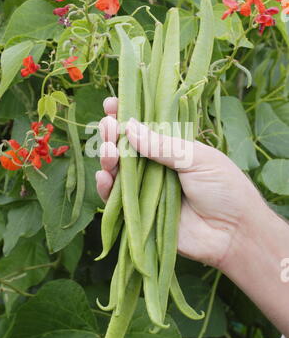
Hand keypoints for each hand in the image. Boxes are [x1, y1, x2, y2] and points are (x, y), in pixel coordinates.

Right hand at [96, 97, 269, 269]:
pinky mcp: (140, 214)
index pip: (144, 128)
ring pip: (117, 171)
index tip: (111, 104)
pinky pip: (117, 200)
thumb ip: (162, 145)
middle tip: (107, 126)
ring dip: (107, 158)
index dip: (127, 115)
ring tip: (107, 150)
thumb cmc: (224, 189)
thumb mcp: (197, 158)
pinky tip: (103, 176)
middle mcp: (156, 167)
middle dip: (112, 134)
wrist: (233, 233)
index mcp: (172, 148)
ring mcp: (146, 190)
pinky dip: (106, 188)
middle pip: (125, 148)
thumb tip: (130, 127)